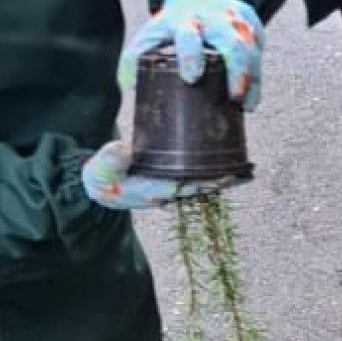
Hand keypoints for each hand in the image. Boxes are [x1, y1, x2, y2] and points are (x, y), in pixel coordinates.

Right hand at [81, 141, 243, 209]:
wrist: (100, 185)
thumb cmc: (101, 178)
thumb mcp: (99, 169)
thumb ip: (109, 160)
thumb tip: (122, 148)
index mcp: (150, 190)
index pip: (180, 186)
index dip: (200, 182)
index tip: (219, 176)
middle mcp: (164, 192)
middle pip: (196, 187)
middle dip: (218, 181)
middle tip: (240, 174)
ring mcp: (169, 187)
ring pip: (199, 183)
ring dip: (219, 178)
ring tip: (243, 171)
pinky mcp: (171, 179)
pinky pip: (195, 176)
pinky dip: (210, 171)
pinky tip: (228, 164)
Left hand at [118, 0, 264, 111]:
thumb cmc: (173, 23)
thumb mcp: (151, 34)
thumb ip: (133, 58)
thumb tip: (127, 86)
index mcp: (185, 20)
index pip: (189, 36)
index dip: (191, 55)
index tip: (191, 77)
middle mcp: (214, 18)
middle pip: (231, 42)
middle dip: (236, 70)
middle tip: (234, 95)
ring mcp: (237, 20)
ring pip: (251, 48)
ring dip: (251, 77)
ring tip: (245, 103)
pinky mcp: (253, 24)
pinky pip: (259, 52)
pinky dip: (257, 76)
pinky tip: (252, 97)